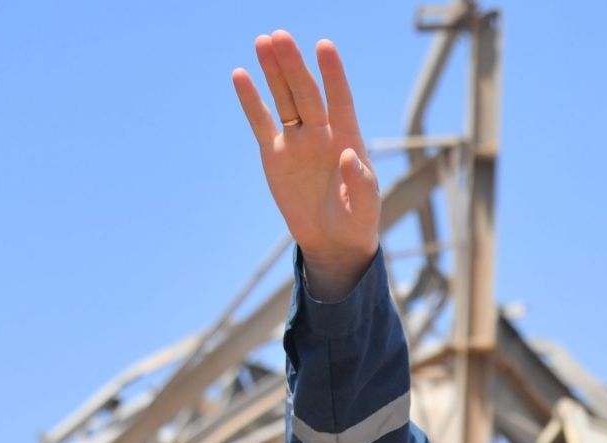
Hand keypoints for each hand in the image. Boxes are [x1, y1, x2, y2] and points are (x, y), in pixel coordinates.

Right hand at [230, 32, 378, 299]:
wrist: (333, 242)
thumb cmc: (357, 222)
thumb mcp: (365, 207)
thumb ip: (360, 181)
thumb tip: (348, 153)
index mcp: (348, 140)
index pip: (340, 100)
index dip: (333, 75)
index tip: (325, 46)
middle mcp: (322, 134)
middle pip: (306, 93)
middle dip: (294, 66)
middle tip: (280, 36)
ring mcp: (297, 141)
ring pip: (284, 99)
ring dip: (274, 72)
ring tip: (263, 42)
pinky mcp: (274, 153)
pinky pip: (261, 122)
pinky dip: (251, 101)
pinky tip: (241, 75)